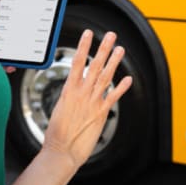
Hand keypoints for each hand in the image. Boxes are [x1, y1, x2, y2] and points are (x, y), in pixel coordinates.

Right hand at [41, 30, 132, 169]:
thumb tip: (72, 91)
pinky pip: (113, 97)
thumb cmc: (57, 133)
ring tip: (120, 50)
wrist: (62, 150)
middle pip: (94, 65)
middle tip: (110, 35)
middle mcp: (82, 93)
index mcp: (69, 90)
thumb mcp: (59, 108)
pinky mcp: (101, 113)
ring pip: (105, 77)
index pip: (77, 62)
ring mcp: (92, 102)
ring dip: (114, 62)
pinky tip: (128, 79)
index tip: (87, 34)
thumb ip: (69, 97)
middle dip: (103, 48)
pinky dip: (121, 87)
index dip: (83, 46)